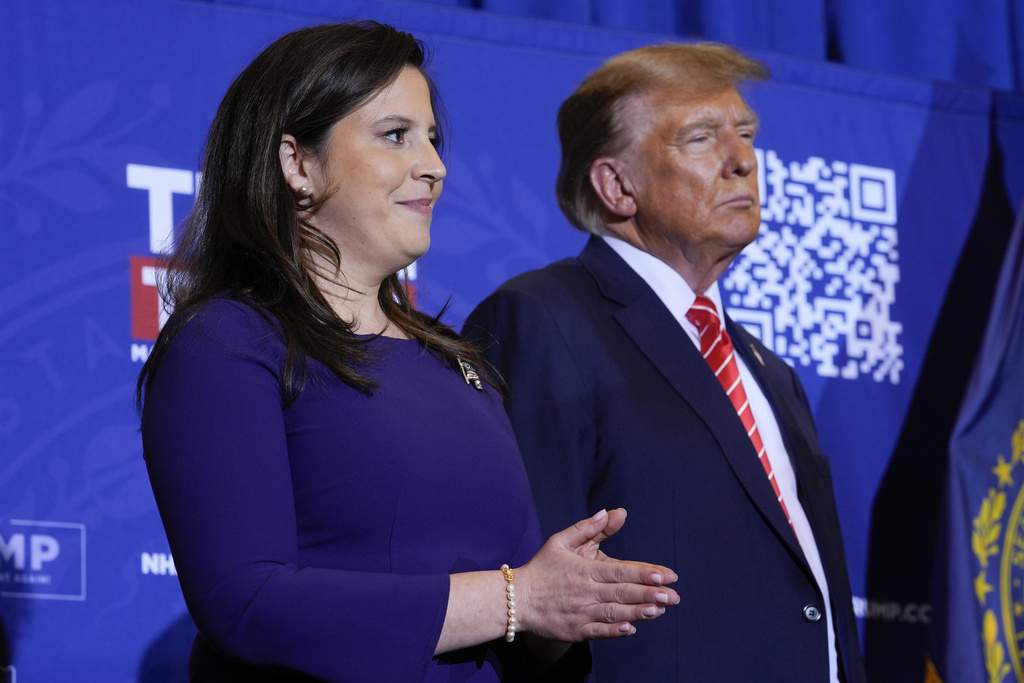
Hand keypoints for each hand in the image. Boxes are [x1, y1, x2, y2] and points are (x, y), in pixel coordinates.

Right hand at [513, 508, 678, 640]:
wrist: (517, 598)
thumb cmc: (543, 568)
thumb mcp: (561, 541)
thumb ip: (589, 528)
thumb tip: (613, 512)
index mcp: (584, 569)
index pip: (620, 571)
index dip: (643, 573)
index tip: (665, 574)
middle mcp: (585, 591)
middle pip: (622, 592)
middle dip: (649, 594)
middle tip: (673, 596)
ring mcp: (580, 612)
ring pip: (613, 612)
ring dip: (638, 612)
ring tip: (659, 610)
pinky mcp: (575, 630)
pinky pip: (598, 631)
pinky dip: (614, 630)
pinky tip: (631, 628)